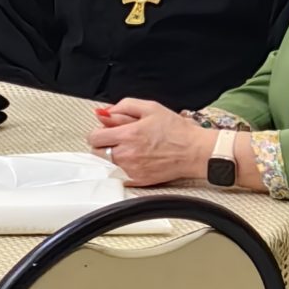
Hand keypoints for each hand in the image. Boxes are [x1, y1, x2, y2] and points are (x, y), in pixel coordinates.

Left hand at [87, 98, 213, 185]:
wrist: (194, 151)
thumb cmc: (176, 130)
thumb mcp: (150, 108)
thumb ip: (124, 107)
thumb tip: (104, 113)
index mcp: (128, 134)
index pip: (94, 137)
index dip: (98, 132)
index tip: (106, 132)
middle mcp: (127, 153)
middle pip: (96, 153)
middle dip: (102, 145)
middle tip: (115, 141)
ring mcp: (131, 169)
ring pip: (105, 165)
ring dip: (110, 158)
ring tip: (126, 151)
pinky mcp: (138, 181)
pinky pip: (117, 177)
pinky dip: (119, 170)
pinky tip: (131, 162)